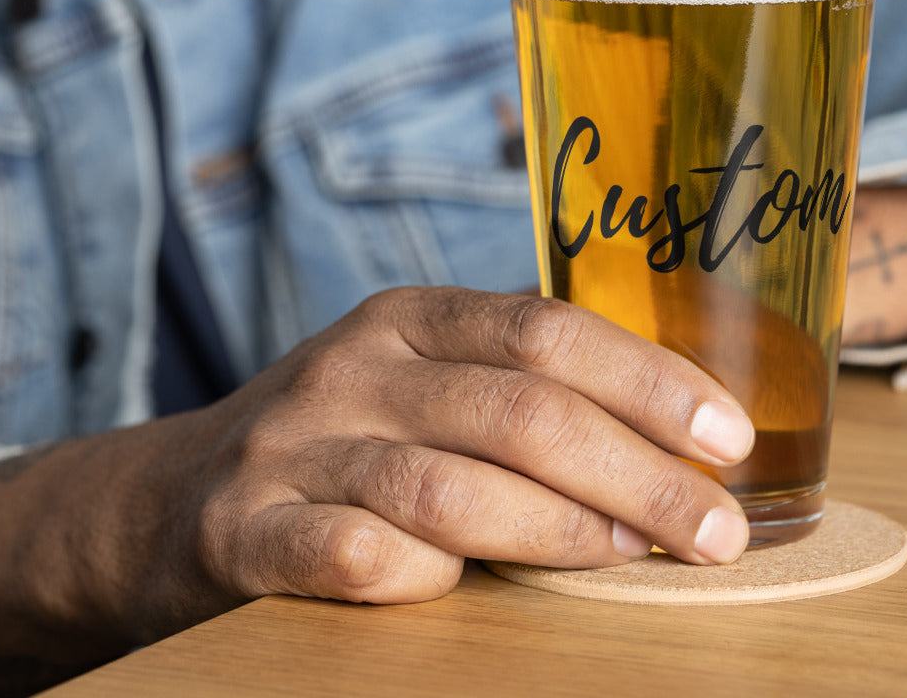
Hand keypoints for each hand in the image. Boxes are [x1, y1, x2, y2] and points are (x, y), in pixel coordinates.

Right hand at [0, 288, 753, 676]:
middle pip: (517, 412)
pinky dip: (427, 576)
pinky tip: (472, 589)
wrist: (182, 490)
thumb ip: (516, 383)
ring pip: (449, 487)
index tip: (725, 437)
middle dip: (635, 473)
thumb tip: (671, 424)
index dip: (646, 380)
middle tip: (714, 528)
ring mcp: (297, 444)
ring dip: (560, 531)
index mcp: (410, 316)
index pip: (544, 329)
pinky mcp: (247, 527)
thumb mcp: (422, 375)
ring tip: (636, 557)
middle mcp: (355, 365)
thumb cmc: (346, 432)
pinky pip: (354, 555)